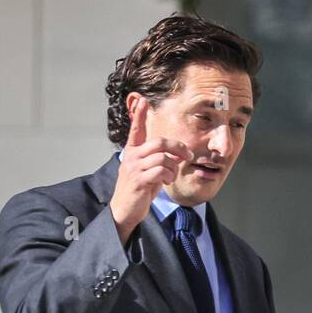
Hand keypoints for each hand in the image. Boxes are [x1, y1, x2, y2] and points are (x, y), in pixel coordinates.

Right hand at [109, 96, 193, 245]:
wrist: (124, 211)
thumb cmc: (137, 192)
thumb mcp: (148, 173)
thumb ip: (159, 162)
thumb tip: (177, 155)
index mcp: (132, 152)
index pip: (135, 130)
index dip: (139, 115)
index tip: (142, 100)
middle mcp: (132, 157)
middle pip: (159, 142)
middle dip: (177, 147)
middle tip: (187, 155)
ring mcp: (134, 168)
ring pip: (163, 157)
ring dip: (173, 167)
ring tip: (171, 176)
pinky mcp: (139, 180)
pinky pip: (161, 171)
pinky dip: (169, 176)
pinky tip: (166, 182)